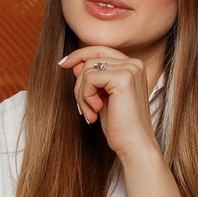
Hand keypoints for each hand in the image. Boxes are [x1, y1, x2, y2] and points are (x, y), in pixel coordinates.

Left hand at [59, 47, 160, 161]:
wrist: (134, 146)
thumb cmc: (119, 126)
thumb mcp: (101, 98)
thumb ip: (92, 79)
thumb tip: (75, 63)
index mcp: (133, 66)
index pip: (100, 50)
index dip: (80, 55)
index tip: (63, 64)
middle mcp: (134, 64)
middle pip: (90, 60)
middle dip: (80, 85)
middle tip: (85, 108)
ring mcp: (130, 69)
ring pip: (87, 69)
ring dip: (82, 94)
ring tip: (91, 113)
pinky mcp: (123, 79)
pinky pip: (89, 78)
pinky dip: (85, 96)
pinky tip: (95, 112)